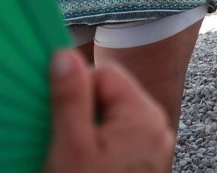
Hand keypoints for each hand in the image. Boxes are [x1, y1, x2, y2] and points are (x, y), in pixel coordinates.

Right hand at [42, 49, 173, 172]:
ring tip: (76, 156)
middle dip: (85, 110)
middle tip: (65, 141)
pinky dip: (103, 144)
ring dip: (92, 128)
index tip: (58, 117)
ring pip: (115, 116)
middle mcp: (158, 125)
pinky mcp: (149, 160)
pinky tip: (89, 163)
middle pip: (112, 94)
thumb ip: (70, 97)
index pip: (106, 73)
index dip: (77, 90)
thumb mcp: (72, 146)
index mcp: (145, 115)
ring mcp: (156, 145)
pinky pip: (123, 137)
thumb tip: (64, 54)